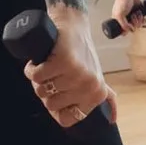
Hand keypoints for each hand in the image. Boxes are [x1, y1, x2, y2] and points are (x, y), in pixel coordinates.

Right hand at [24, 6, 115, 129]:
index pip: (67, 119)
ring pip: (41, 90)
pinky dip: (32, 68)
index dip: (54, 107)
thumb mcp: (97, 78)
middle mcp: (90, 87)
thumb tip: (113, 119)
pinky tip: (40, 60)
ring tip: (48, 65)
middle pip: (50, 105)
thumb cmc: (81, 53)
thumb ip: (106, 98)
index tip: (56, 92)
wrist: (73, 25)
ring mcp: (78, 75)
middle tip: (52, 73)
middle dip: (45, 90)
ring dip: (38, 78)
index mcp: (97, 95)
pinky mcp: (64, 62)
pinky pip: (36, 76)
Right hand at [110, 0, 144, 31]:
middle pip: (131, 28)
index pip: (122, 31)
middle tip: (133, 17)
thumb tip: (130, 30)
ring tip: (137, 13)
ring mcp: (132, 16)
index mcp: (118, 20)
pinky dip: (143, 19)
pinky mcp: (139, 13)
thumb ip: (123, 25)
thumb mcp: (119, 15)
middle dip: (134, 23)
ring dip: (138, 20)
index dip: (126, 31)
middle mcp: (125, 19)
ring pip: (137, 25)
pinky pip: (142, 21)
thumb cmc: (122, 1)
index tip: (128, 27)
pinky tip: (141, 15)